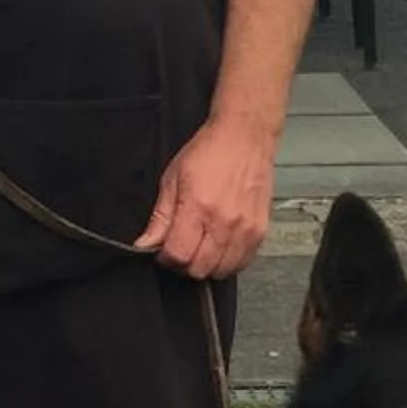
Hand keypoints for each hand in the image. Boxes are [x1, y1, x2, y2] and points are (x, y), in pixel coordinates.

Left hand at [134, 116, 277, 279]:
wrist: (245, 137)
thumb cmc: (210, 152)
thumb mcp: (173, 179)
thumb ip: (160, 217)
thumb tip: (146, 244)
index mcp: (198, 207)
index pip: (178, 255)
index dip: (166, 258)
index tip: (164, 251)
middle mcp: (224, 222)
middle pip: (199, 268)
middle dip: (184, 264)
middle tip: (182, 247)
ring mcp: (245, 229)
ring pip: (221, 271)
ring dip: (207, 265)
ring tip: (202, 246)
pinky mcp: (260, 231)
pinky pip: (242, 263)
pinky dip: (228, 262)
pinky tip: (220, 246)